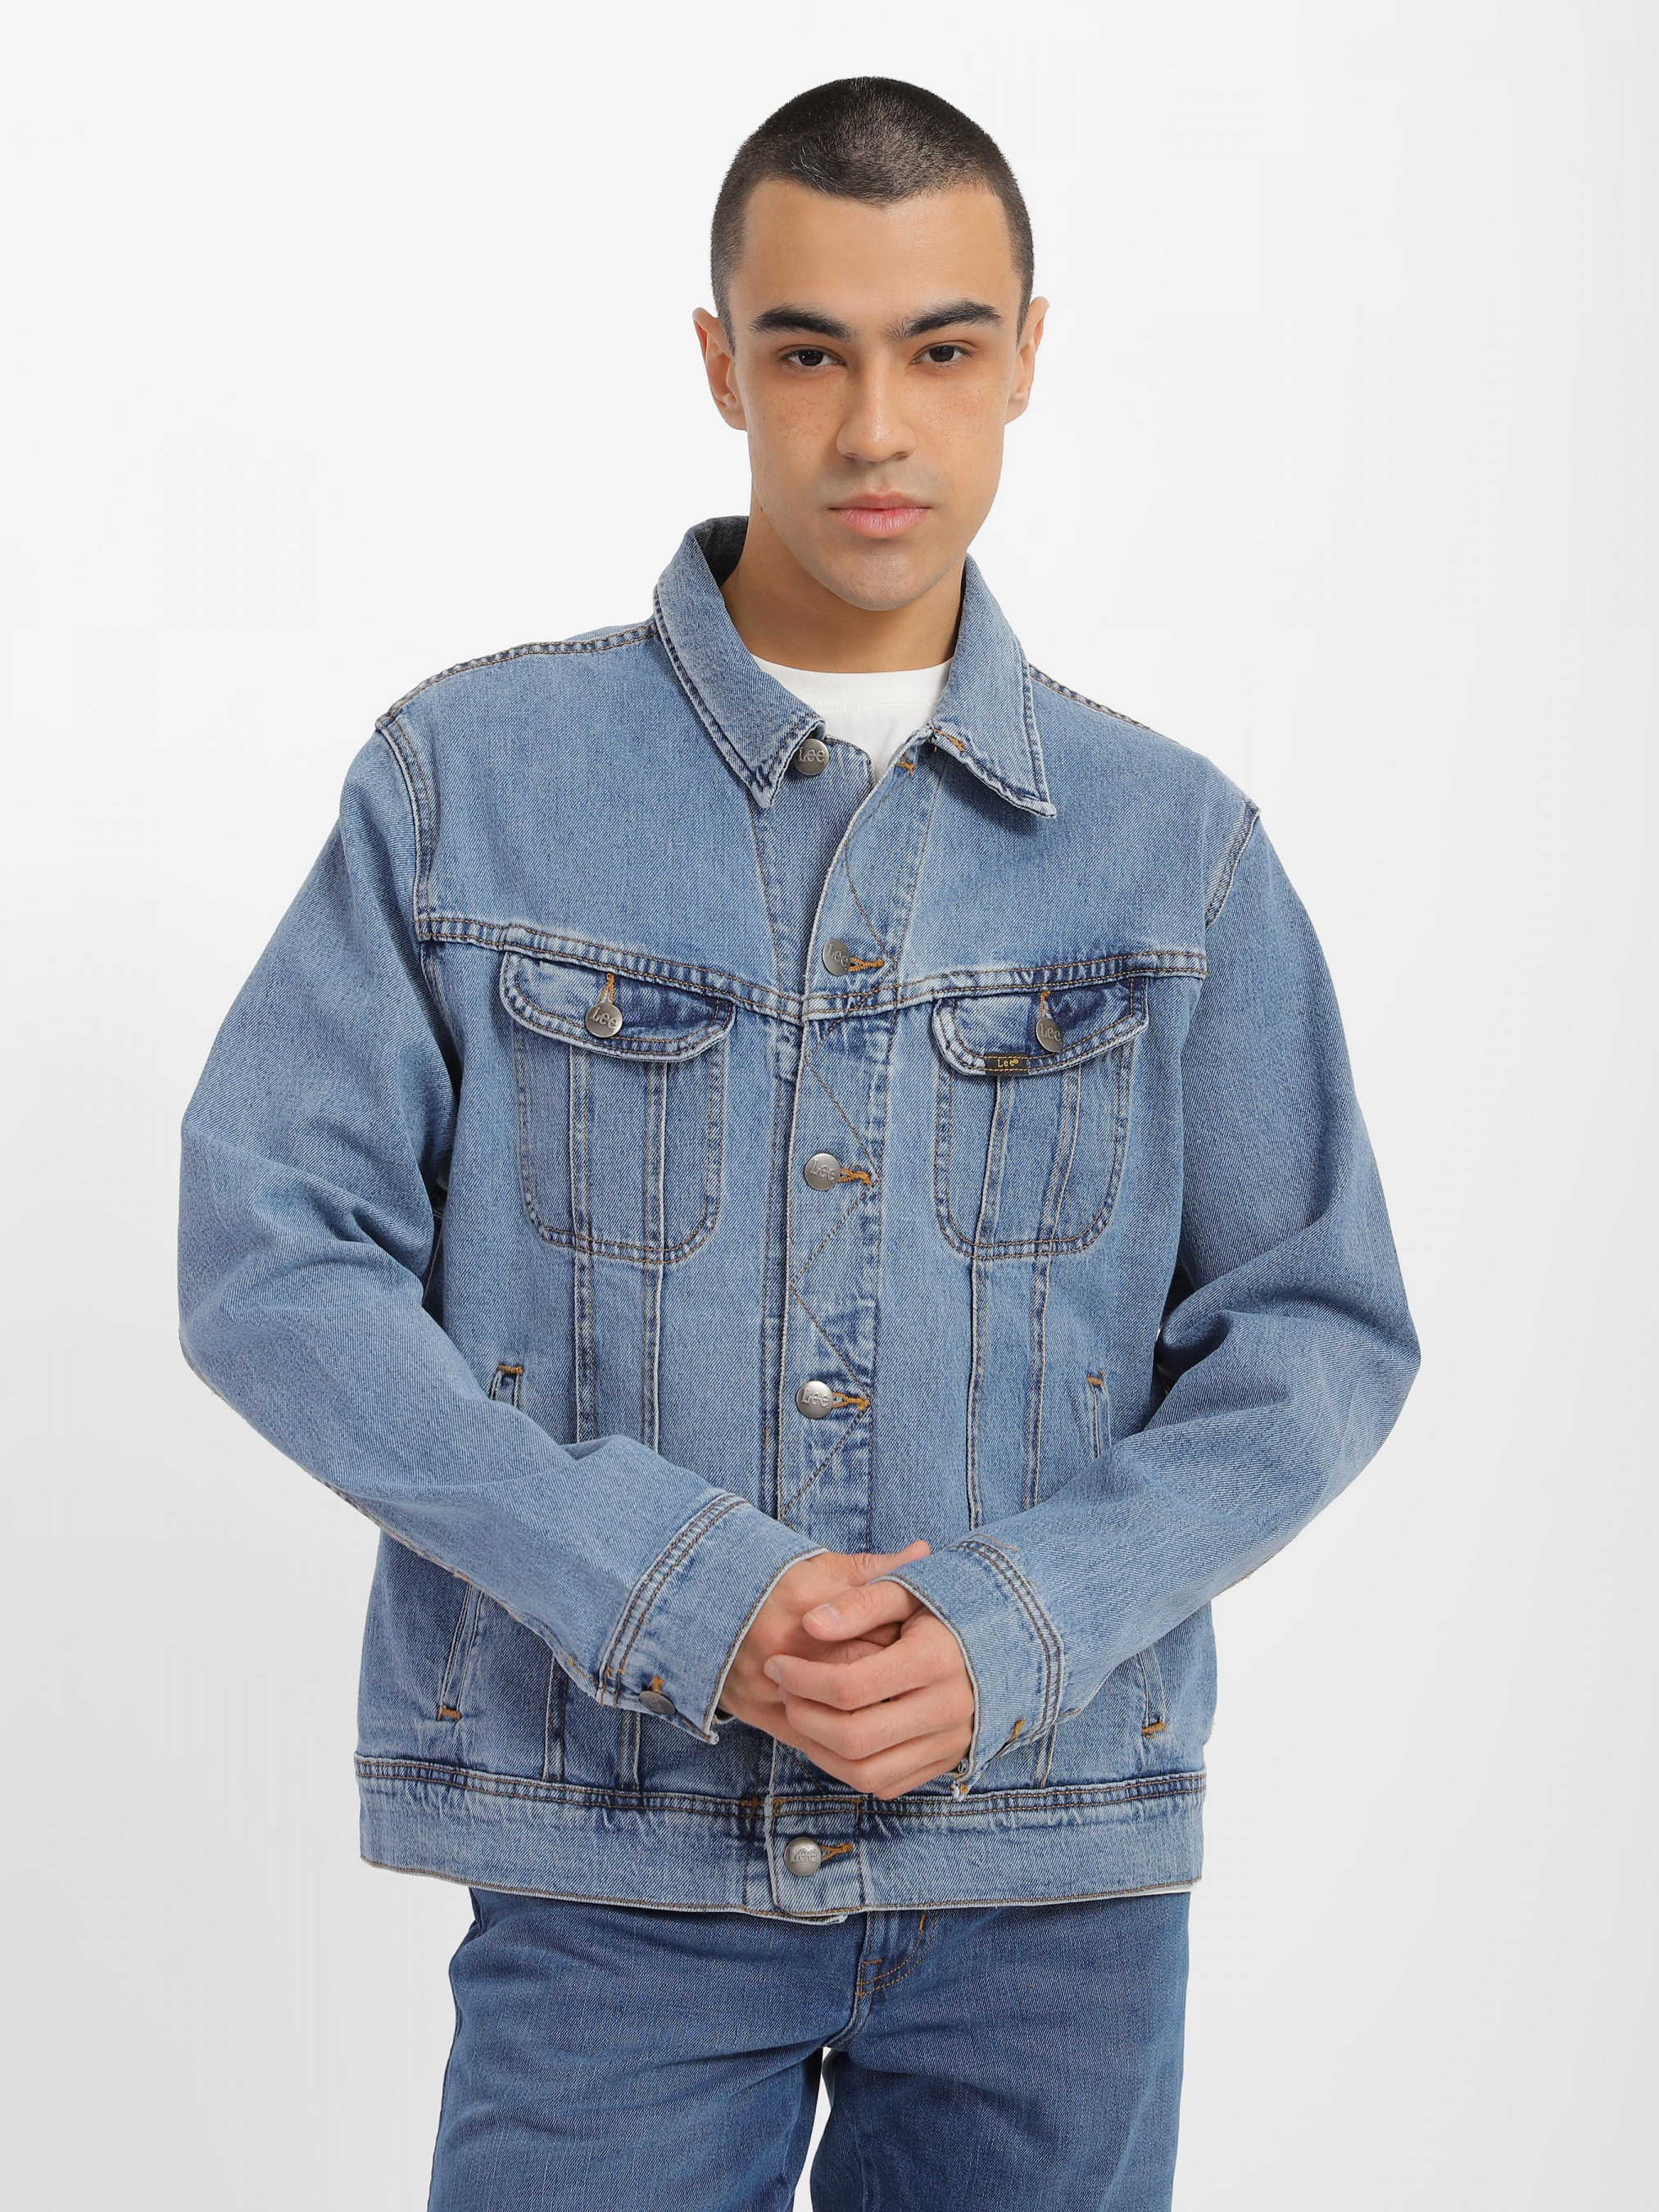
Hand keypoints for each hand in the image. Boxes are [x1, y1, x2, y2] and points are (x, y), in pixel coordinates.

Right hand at [718, 1542, 930, 1748]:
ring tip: (893, 1712)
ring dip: (869, 1719)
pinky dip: (839, 1744)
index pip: (877, 1635)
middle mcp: (788, 1644)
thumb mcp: (821, 1566)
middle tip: (913, 1686)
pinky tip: (862, 1738)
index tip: (920, 1649)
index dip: (906, 1647)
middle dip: (891, 1685)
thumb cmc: (771, 1579)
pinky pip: (810, 1741)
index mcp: (809, 1602)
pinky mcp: (756, 1711)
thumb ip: (875, 1566)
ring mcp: (769, 1682)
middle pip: (861, 1679)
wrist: (695, 1602)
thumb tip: (925, 1553)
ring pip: (836, 1719)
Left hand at [761, 1577, 974, 1798]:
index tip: (777, 1663)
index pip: (850, 1686)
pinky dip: (847, 1768)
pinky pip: (886, 1784)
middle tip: (783, 1690)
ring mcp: (951, 1742)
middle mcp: (948, 1708)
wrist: (1006, 1639)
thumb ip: (859, 1602)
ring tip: (801, 1713)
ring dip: (819, 1749)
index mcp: (936, 1659)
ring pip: (866, 1772)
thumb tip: (811, 1624)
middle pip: (854, 1736)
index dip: (801, 1678)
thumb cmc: (945, 1607)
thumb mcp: (907, 1589)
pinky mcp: (947, 1762)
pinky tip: (830, 1735)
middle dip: (804, 1716)